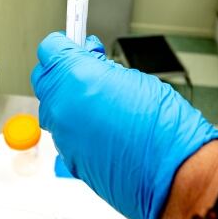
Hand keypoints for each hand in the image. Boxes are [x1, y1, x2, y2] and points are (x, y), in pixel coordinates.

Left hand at [31, 32, 217, 218]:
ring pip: (52, 107)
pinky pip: (63, 132)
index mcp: (75, 78)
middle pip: (44, 77)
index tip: (77, 45)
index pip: (50, 48)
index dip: (66, 45)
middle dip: (62, 71)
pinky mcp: (68, 158)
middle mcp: (61, 106)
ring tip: (101, 102)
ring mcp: (62, 135)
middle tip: (91, 70)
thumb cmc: (162, 126)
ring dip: (69, 100)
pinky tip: (103, 127)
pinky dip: (77, 126)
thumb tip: (89, 60)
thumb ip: (101, 67)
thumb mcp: (132, 78)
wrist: (173, 173)